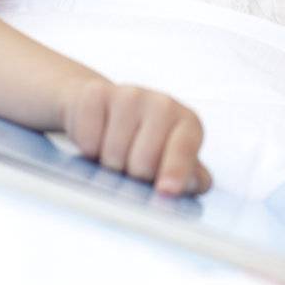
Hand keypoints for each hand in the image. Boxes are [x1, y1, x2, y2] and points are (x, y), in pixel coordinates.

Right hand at [62, 76, 210, 196]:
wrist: (104, 108)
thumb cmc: (144, 141)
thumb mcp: (171, 160)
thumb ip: (189, 177)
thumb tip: (196, 184)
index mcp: (188, 124)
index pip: (184, 148)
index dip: (175, 171)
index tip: (166, 190)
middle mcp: (163, 104)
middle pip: (143, 162)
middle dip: (133, 176)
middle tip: (132, 169)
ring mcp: (131, 95)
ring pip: (113, 154)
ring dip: (109, 164)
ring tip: (115, 154)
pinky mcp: (97, 93)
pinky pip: (88, 139)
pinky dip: (87, 149)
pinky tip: (96, 139)